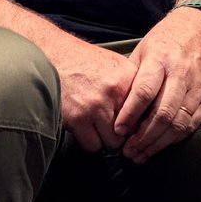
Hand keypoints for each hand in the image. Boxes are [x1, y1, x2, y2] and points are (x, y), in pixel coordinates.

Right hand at [49, 39, 139, 153]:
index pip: (146, 113)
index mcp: (129, 79)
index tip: (133, 126)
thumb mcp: (117, 65)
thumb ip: (133, 86)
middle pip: (131, 131)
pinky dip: (90, 143)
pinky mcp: (77, 118)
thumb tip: (144, 112)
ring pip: (112, 143)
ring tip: (100, 130)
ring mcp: (96, 107)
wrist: (54, 56)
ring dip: (107, 140)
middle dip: (124, 135)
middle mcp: (116, 93)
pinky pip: (92, 145)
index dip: (139, 123)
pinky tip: (87, 131)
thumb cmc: (85, 62)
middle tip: (115, 130)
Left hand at [114, 7, 200, 162]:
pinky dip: (174, 139)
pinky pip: (191, 124)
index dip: (130, 114)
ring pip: (179, 123)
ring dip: (158, 143)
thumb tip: (113, 108)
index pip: (145, 91)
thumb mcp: (143, 50)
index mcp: (160, 59)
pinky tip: (159, 146)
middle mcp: (180, 73)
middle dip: (143, 137)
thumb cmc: (165, 40)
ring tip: (140, 155)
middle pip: (163, 113)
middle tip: (127, 151)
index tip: (118, 130)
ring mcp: (196, 86)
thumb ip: (132, 78)